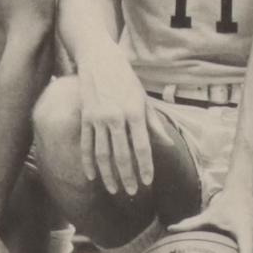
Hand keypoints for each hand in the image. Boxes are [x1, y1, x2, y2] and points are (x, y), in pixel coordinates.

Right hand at [77, 54, 156, 202]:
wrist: (99, 60)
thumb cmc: (126, 80)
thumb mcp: (144, 99)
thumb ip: (154, 123)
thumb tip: (167, 144)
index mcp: (134, 112)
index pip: (142, 146)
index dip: (145, 166)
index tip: (147, 182)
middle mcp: (116, 117)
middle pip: (121, 155)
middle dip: (127, 176)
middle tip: (132, 192)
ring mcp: (98, 118)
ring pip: (102, 154)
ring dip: (108, 175)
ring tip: (113, 189)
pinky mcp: (85, 118)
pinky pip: (86, 145)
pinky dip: (88, 163)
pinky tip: (93, 177)